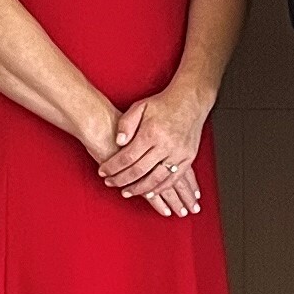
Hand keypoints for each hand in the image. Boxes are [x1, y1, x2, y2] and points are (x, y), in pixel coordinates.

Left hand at [100, 84, 211, 216]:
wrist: (190, 101)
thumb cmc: (164, 104)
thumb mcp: (140, 107)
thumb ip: (126, 124)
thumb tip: (118, 142)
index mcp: (151, 133)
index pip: (127, 157)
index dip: (113, 167)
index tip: (103, 172)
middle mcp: (165, 145)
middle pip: (139, 171)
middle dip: (121, 180)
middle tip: (110, 183)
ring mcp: (178, 154)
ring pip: (155, 179)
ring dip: (139, 189)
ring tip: (127, 192)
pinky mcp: (188, 158)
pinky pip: (173, 179)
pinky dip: (160, 188)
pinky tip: (149, 192)